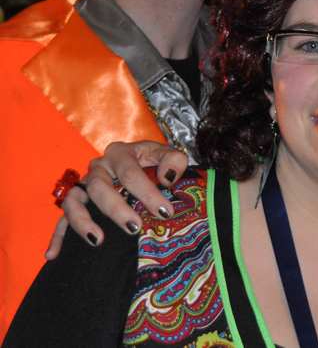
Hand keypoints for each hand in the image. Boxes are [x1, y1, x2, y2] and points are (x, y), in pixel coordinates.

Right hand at [45, 141, 187, 257]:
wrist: (142, 164)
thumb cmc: (156, 162)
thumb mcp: (170, 155)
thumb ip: (174, 161)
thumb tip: (166, 178)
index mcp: (120, 153)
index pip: (131, 173)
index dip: (148, 193)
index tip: (165, 212)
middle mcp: (98, 168)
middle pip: (99, 187)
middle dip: (116, 209)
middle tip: (135, 228)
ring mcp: (84, 185)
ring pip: (73, 201)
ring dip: (82, 222)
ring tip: (98, 240)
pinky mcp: (77, 203)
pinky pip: (62, 219)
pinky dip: (57, 236)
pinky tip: (54, 254)